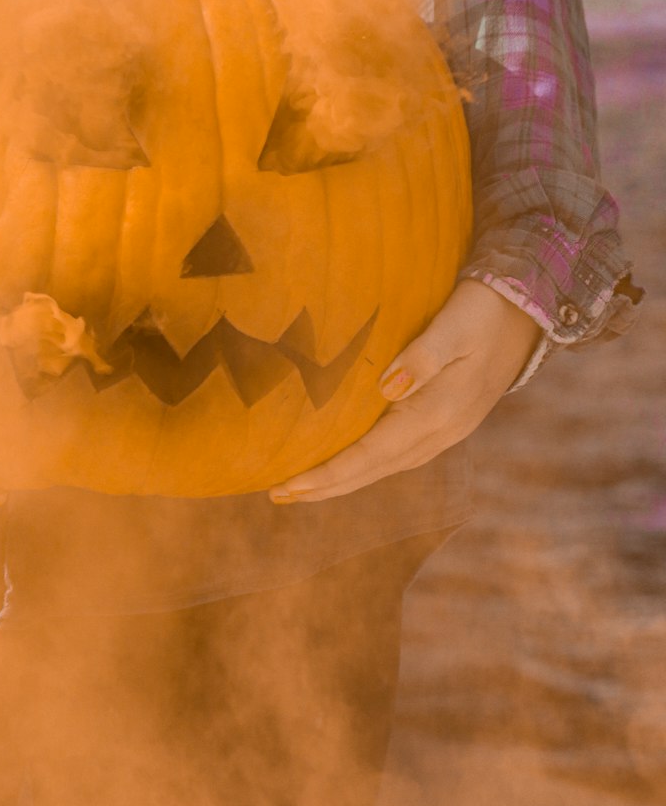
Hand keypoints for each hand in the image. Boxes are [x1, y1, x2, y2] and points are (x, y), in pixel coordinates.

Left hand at [270, 280, 540, 504]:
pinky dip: (367, 465)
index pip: (370, 455)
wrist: (527, 310)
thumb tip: (387, 388)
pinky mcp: (447, 421)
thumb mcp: (452, 327)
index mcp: (437, 413)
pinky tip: (350, 462)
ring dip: (344, 479)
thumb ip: (421, 358)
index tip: (289, 486)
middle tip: (278, 494)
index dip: (328, 474)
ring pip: (385, 467)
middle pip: (373, 471)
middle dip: (326, 486)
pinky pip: (397, 454)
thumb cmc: (483, 311)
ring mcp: (446, 431)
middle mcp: (441, 432)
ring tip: (305, 485)